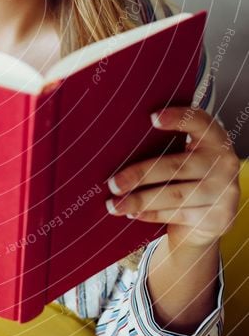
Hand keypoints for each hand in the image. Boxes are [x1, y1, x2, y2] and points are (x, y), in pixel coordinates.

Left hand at [105, 107, 240, 250]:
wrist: (213, 217)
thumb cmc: (190, 177)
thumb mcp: (187, 155)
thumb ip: (167, 144)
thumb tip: (119, 140)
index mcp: (215, 139)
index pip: (199, 122)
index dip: (177, 118)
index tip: (152, 117)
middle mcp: (224, 163)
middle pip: (176, 167)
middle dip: (140, 175)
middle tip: (112, 184)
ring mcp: (223, 192)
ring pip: (174, 195)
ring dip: (139, 200)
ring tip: (114, 204)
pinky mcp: (218, 218)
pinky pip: (176, 215)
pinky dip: (151, 214)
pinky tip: (132, 213)